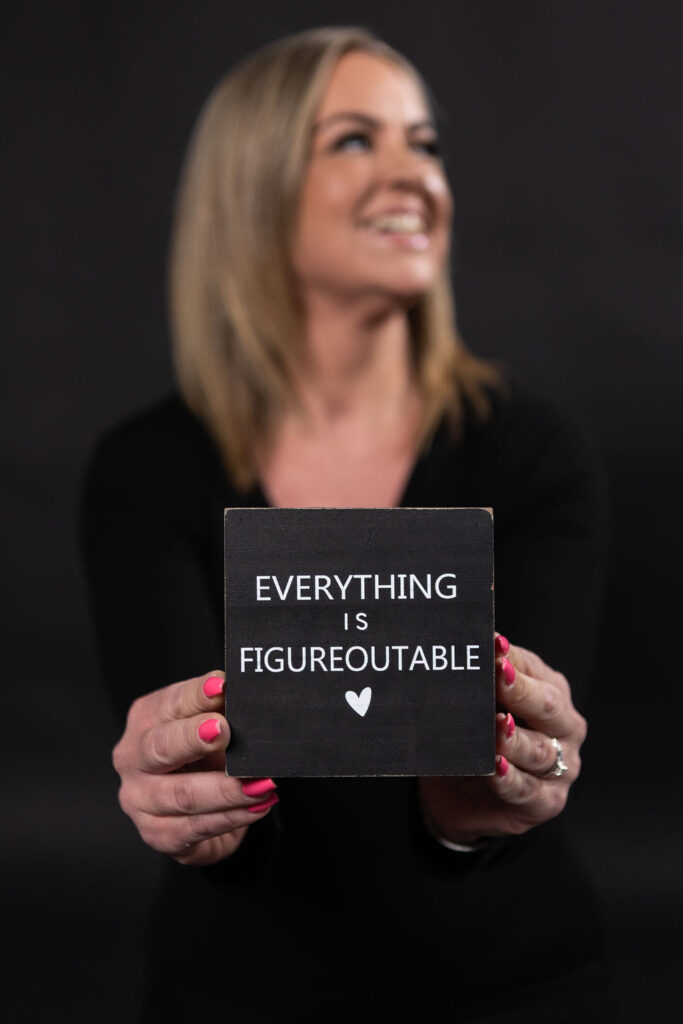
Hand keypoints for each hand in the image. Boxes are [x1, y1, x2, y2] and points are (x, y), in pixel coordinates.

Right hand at [112, 670, 277, 865]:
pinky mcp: (159, 835)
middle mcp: (133, 759)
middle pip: (160, 748)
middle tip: (224, 731)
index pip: (169, 704)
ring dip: (226, 789)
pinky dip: (231, 817)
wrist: (203, 806)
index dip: (196, 695)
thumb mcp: (213, 727)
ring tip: (260, 782)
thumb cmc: (206, 756)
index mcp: (145, 720)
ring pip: (183, 795)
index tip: (221, 686)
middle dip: (193, 738)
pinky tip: (257, 807)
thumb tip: (248, 698)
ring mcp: (140, 801)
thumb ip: (223, 711)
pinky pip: (196, 828)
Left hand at [419, 636, 586, 845]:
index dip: (510, 658)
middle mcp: (564, 727)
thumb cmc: (473, 737)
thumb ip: (478, 682)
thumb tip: (467, 651)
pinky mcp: (546, 802)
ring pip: (539, 750)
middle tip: (499, 676)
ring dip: (515, 738)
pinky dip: (509, 778)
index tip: (491, 646)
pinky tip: (494, 767)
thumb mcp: (475, 705)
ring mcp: (561, 766)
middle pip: (548, 706)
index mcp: (550, 691)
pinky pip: (527, 789)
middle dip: (522, 691)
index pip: (531, 669)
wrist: (457, 793)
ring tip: (497, 726)